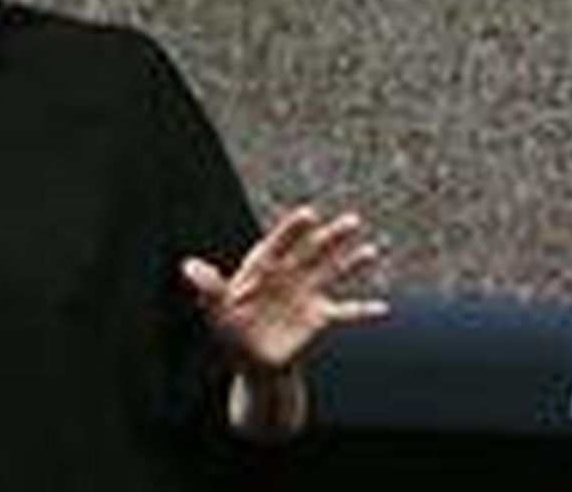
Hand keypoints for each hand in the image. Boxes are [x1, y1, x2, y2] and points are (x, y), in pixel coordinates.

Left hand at [181, 205, 387, 433]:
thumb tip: (188, 267)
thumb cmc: (230, 327)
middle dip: (333, 237)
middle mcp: (289, 273)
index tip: (309, 214)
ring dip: (352, 263)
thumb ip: (209, 287)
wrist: (251, 359)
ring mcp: (306, 294)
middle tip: (353, 220)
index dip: (294, 229)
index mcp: (263, 265)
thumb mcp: (216, 308)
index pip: (280, 242)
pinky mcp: (318, 318)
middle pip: (313, 251)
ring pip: (332, 273)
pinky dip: (362, 311)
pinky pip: (344, 313)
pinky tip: (383, 308)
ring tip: (372, 250)